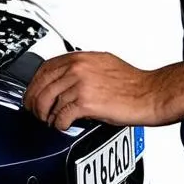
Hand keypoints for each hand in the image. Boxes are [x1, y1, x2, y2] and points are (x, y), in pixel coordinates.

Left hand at [23, 51, 165, 130]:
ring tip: (49, 121)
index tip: (32, 93)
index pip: (45, 68)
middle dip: (33, 101)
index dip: (34, 83)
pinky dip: (58, 124)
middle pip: (42, 84)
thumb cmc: (133, 83)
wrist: (151, 94)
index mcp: (81, 58)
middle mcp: (78, 68)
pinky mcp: (86, 102)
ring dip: (45, 115)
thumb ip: (83, 68)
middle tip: (34, 112)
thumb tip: (66, 79)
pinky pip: (61, 115)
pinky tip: (62, 126)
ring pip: (48, 100)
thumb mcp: (103, 64)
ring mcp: (80, 84)